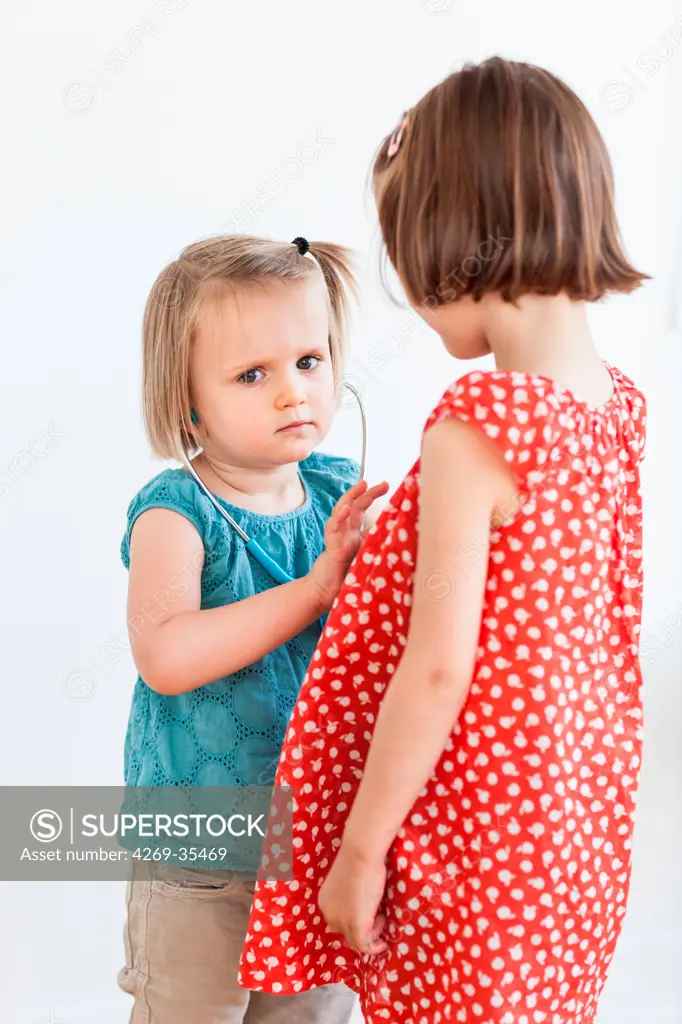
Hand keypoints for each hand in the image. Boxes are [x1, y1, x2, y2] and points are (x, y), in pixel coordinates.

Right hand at [309, 479, 388, 609]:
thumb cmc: (346, 574)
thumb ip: (376, 542)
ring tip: (361, 485)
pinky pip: (333, 528)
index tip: (385, 484)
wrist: (329, 592)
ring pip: (341, 510)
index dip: (371, 495)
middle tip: (383, 484)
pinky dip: (339, 517)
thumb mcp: (366, 554)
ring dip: (351, 496)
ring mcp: (337, 537)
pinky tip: (346, 508)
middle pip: (353, 504)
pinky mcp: (332, 546)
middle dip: (366, 492)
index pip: (361, 507)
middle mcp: (345, 531)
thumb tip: (398, 532)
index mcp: (352, 532)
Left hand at [318, 843, 387, 954]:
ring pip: (356, 940)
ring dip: (372, 933)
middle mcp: (329, 914)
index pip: (338, 920)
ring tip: (381, 917)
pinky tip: (383, 942)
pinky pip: (364, 946)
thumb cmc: (358, 859)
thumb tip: (361, 902)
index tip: (369, 914)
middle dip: (362, 929)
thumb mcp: (348, 881)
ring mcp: (342, 921)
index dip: (354, 920)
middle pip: (345, 932)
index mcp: (325, 901)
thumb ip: (349, 895)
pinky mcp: (357, 926)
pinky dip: (375, 947)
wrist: (361, 854)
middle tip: (378, 917)